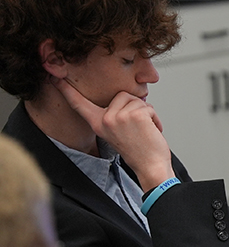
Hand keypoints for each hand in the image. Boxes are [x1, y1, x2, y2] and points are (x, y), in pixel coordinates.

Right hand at [51, 77, 174, 191]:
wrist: (150, 167)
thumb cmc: (138, 153)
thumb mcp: (117, 133)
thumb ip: (114, 116)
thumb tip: (127, 99)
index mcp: (98, 123)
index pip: (79, 104)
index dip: (66, 90)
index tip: (55, 79)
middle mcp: (105, 120)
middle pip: (122, 95)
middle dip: (136, 107)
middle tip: (138, 127)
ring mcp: (119, 117)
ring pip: (137, 100)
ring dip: (147, 114)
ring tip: (144, 130)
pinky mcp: (135, 115)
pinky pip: (148, 108)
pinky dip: (155, 119)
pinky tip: (152, 131)